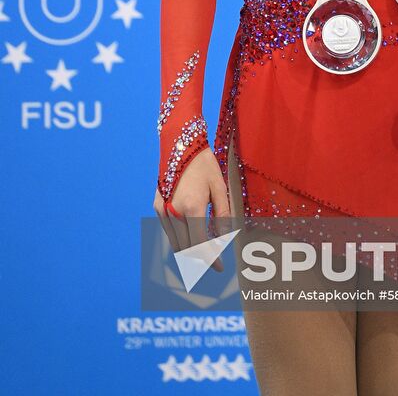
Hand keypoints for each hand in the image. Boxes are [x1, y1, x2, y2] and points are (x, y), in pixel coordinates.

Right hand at [153, 148, 230, 272]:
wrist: (181, 144)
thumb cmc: (204, 165)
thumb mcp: (219, 188)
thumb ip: (222, 215)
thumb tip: (223, 238)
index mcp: (192, 207)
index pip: (200, 244)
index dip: (211, 259)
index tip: (220, 268)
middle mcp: (174, 211)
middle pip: (187, 248)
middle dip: (202, 258)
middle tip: (215, 261)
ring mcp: (162, 210)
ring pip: (176, 242)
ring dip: (190, 251)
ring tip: (206, 250)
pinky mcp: (157, 206)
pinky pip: (169, 231)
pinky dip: (180, 238)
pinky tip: (192, 236)